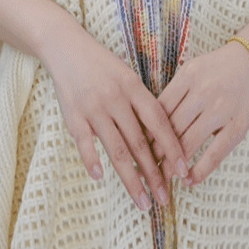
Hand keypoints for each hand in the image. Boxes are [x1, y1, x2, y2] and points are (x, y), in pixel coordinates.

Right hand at [39, 24, 188, 210]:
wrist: (66, 47)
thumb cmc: (102, 65)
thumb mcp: (128, 77)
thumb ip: (142, 104)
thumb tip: (161, 138)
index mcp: (134, 88)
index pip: (159, 123)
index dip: (172, 148)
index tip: (182, 171)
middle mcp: (116, 99)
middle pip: (140, 144)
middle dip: (154, 174)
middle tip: (165, 198)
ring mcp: (93, 109)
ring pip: (116, 150)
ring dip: (131, 179)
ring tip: (142, 201)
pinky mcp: (73, 116)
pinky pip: (84, 143)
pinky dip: (92, 161)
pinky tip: (102, 178)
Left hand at [154, 41, 248, 185]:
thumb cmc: (217, 69)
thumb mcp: (191, 71)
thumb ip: (173, 93)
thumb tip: (149, 125)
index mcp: (188, 76)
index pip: (159, 110)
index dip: (146, 132)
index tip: (136, 149)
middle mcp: (203, 92)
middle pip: (171, 128)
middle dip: (155, 152)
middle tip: (143, 170)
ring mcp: (221, 109)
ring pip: (189, 143)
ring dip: (173, 165)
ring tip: (162, 179)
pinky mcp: (238, 125)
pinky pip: (216, 153)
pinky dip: (200, 170)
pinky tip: (189, 180)